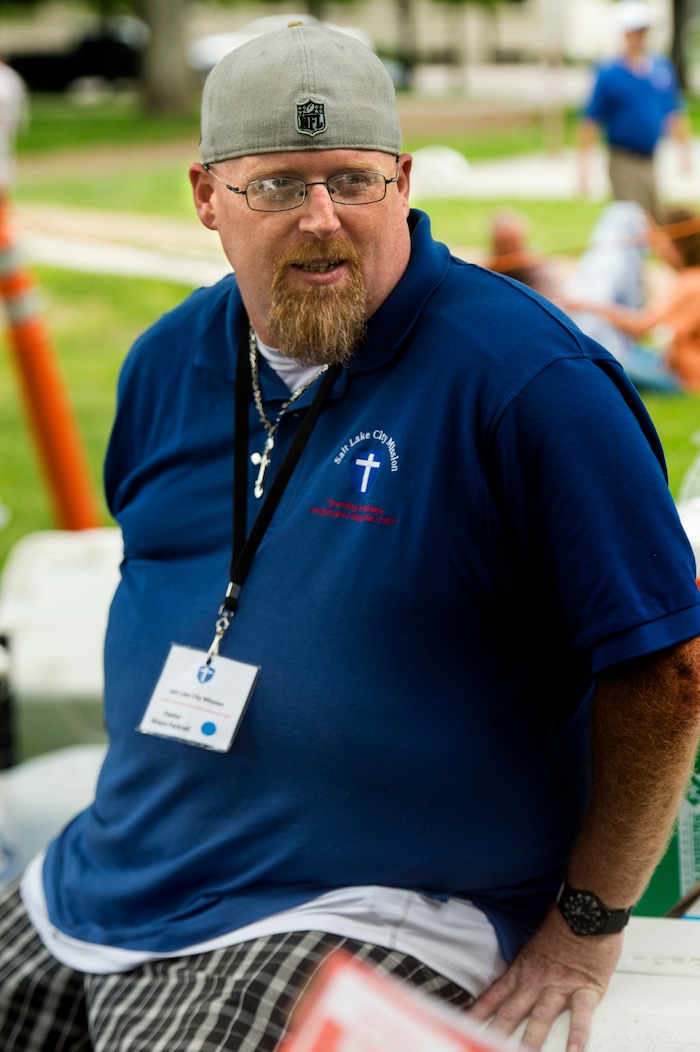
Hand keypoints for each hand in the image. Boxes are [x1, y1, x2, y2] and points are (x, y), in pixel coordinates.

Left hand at [469, 906, 621, 1050]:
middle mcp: (537, 980)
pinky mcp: (585, 988)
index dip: (479, 1012)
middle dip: (497, 1032)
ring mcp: (560, 986)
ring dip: (530, 1039)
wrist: (586, 910)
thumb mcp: (535, 945)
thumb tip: (517, 980)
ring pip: (540, 1017)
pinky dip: (577, 1035)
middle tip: (483, 1045)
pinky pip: (581, 1015)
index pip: (495, 995)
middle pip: (511, 1011)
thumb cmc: (564, 924)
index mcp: (523, 969)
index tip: (464, 1024)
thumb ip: (526, 965)